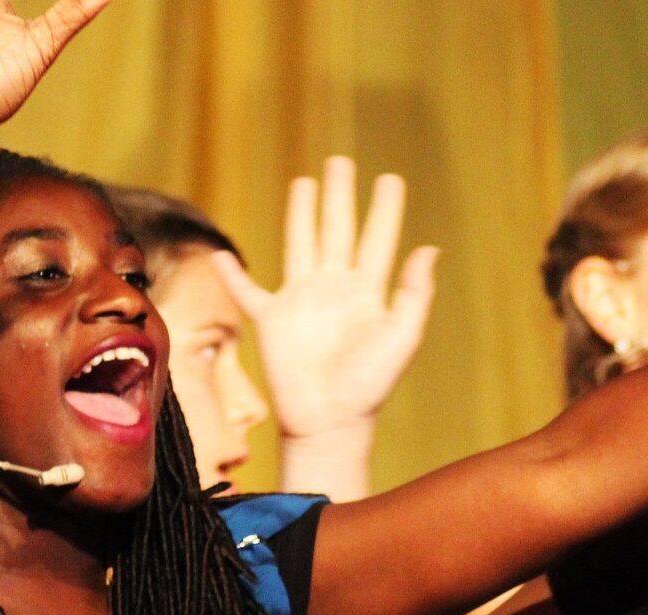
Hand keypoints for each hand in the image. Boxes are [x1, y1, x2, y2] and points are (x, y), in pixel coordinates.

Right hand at [210, 157, 439, 439]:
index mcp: (367, 291)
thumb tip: (428, 249)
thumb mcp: (401, 337)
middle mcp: (334, 288)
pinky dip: (232, 274)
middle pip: (337, 229)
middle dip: (339, 196)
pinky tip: (219, 255)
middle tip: (341, 162)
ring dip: (301, 214)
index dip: (384, 209)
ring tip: (303, 181)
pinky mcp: (272, 320)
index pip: (377, 238)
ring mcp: (301, 301)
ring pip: (300, 244)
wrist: (329, 420)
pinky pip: (248, 291)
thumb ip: (413, 294)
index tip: (389, 179)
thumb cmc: (369, 385)